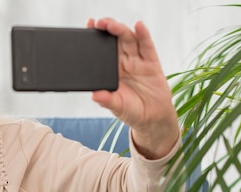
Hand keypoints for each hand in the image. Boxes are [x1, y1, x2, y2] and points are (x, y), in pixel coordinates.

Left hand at [88, 18, 178, 158]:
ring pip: (129, 40)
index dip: (96, 38)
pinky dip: (143, 35)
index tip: (88, 27)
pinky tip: (138, 26)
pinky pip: (147, 46)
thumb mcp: (116, 107)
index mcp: (112, 71)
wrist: (152, 119)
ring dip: (120, 30)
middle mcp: (124, 63)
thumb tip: (95, 95)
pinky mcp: (152, 64)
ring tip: (111, 25)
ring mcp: (138, 62)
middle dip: (107, 29)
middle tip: (98, 23)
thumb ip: (107, 100)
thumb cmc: (131, 111)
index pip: (102, 51)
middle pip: (115, 40)